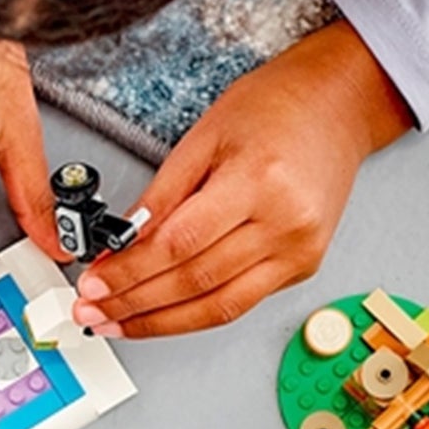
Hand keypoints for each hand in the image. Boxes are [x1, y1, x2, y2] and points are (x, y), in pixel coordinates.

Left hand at [72, 23, 413, 337]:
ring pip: (218, 307)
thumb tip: (119, 242)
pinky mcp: (303, 266)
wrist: (337, 106)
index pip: (179, 244)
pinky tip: (158, 316)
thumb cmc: (275, 108)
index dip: (130, 271)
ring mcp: (300, 251)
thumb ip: (160, 195)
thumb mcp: (203, 136)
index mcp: (259, 182)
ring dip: (159, 322)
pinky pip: (239, 304)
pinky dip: (193, 314)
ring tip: (115, 323)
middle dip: (133, 303)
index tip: (93, 283)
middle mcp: (286, 223)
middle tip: (90, 310)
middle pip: (195, 281)